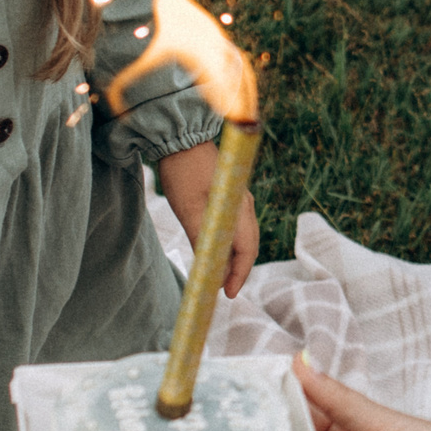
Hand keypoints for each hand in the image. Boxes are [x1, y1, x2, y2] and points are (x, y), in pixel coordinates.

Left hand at [156, 140, 258, 296]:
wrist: (181, 136)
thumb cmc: (183, 172)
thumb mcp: (188, 210)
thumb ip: (202, 240)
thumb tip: (211, 270)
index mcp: (240, 210)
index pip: (247, 251)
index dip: (239, 275)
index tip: (228, 294)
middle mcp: (246, 205)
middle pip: (249, 246)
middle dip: (237, 269)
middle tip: (222, 288)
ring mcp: (240, 198)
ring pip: (243, 236)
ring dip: (233, 256)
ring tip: (217, 273)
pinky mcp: (231, 193)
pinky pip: (237, 225)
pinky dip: (229, 242)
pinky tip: (215, 247)